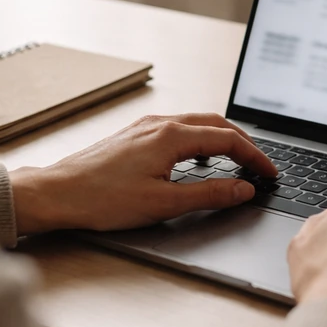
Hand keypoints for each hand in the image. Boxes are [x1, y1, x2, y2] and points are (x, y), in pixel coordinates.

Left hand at [9, 113, 277, 234]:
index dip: (255, 157)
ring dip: (222, 138)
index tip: (269, 173)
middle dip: (244, 143)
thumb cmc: (102, 200)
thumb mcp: (164, 203)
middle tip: (259, 165)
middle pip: (216, 124)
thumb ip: (210, 194)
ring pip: (197, 123)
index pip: (228, 140)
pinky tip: (197, 158)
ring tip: (236, 160)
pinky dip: (199, 139)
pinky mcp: (134, 134)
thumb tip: (243, 189)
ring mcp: (145, 126)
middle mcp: (160, 124)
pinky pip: (178, 128)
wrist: (57, 193)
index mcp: (171, 136)